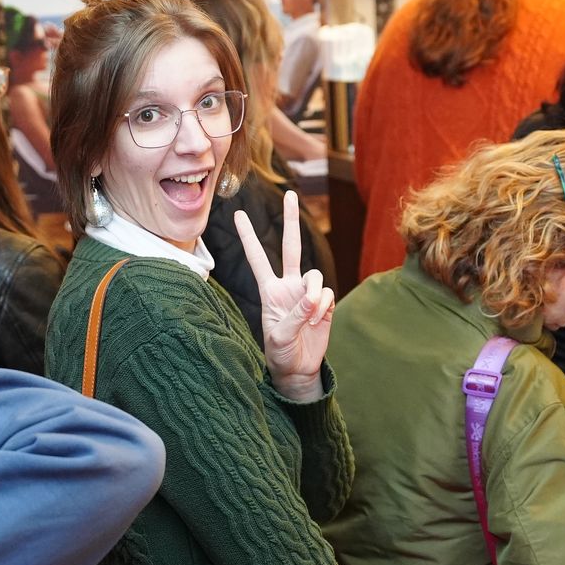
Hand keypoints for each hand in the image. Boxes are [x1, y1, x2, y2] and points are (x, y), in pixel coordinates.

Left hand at [235, 190, 332, 401]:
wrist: (298, 369)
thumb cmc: (280, 354)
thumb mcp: (279, 337)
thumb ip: (294, 315)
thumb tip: (311, 296)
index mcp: (269, 291)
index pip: (257, 258)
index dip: (248, 237)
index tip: (237, 214)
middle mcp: (288, 286)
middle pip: (291, 246)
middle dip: (291, 220)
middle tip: (290, 194)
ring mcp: (307, 293)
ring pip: (314, 275)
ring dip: (314, 293)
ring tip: (311, 315)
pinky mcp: (324, 303)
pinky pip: (327, 293)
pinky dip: (323, 305)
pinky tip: (318, 320)